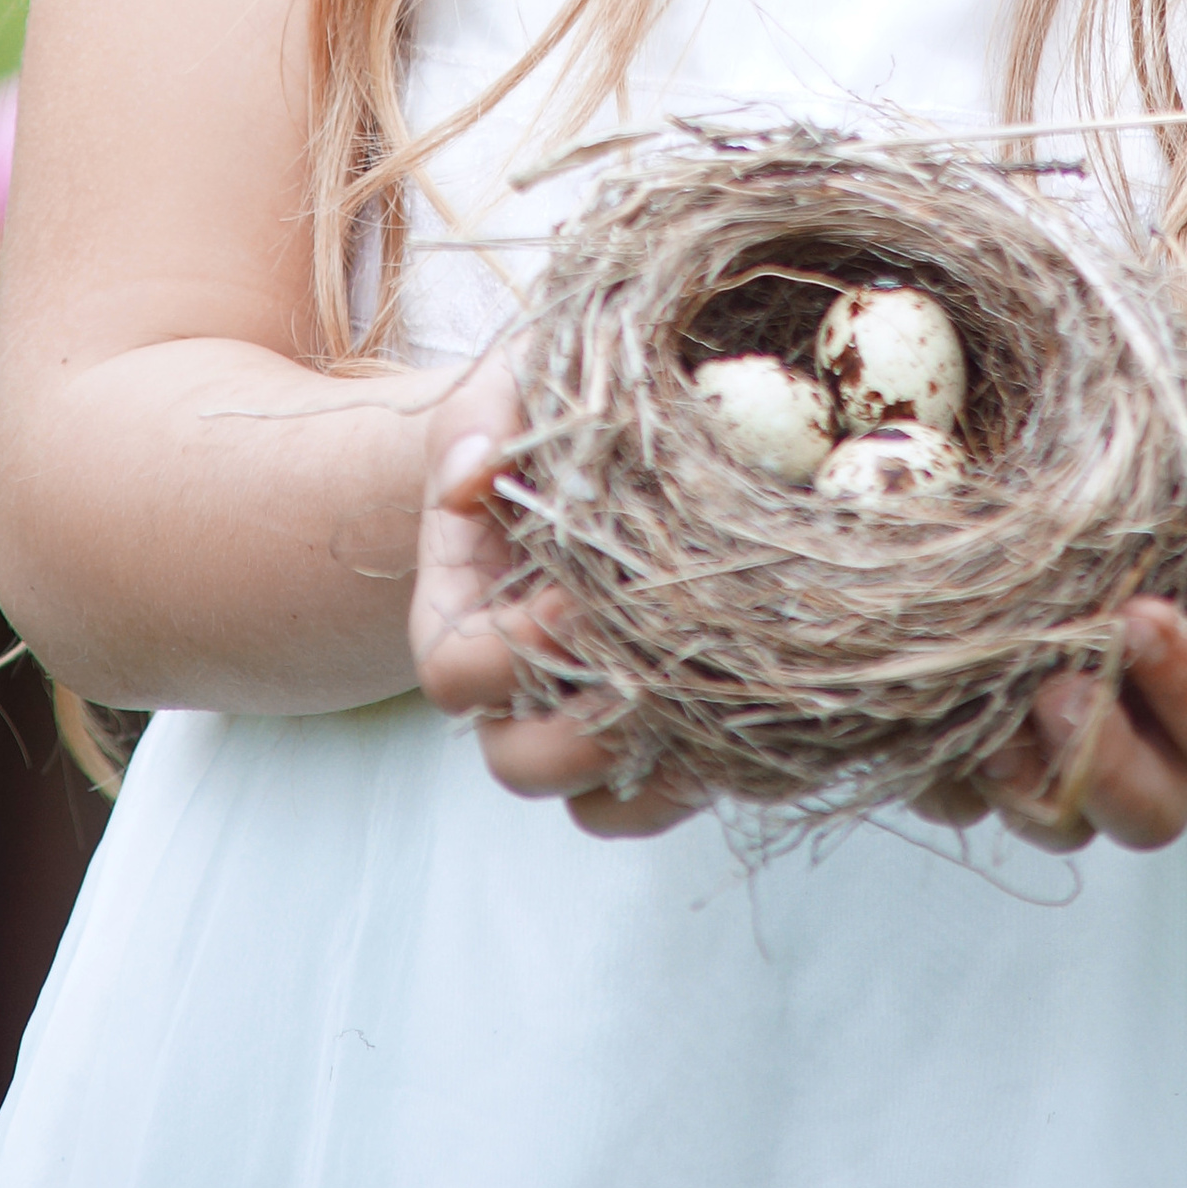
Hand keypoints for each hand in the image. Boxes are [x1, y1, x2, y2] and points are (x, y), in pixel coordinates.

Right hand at [407, 358, 700, 840]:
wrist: (606, 438)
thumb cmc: (551, 407)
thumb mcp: (514, 384)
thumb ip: (483, 416)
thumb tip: (470, 481)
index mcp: (460, 604)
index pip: (455, 671)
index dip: (516, 647)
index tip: (581, 590)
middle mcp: (512, 683)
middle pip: (515, 763)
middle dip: (582, 730)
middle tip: (648, 663)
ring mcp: (579, 717)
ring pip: (586, 803)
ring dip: (640, 768)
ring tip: (696, 701)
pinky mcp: (650, 735)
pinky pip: (651, 803)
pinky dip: (686, 788)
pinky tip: (731, 728)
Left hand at [942, 359, 1186, 854]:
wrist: (1144, 453)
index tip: (1139, 613)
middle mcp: (1158, 722)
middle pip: (1149, 810)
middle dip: (1101, 765)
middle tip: (1054, 688)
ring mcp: (1076, 733)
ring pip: (1054, 816)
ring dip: (1016, 783)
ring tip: (981, 711)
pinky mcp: (996, 723)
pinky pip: (961, 791)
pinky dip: (936, 772)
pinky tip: (910, 710)